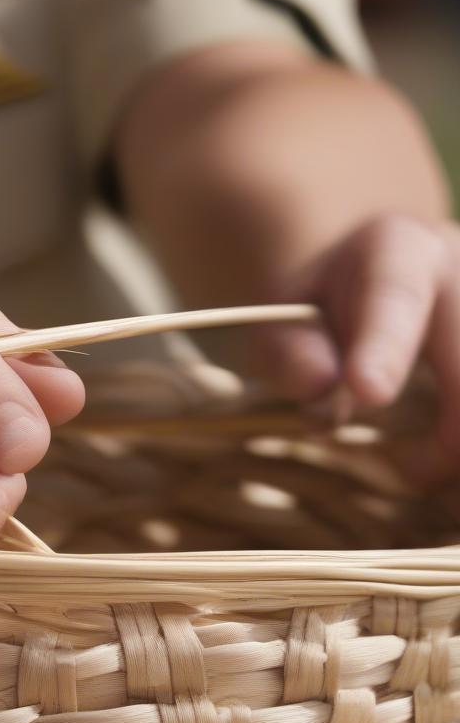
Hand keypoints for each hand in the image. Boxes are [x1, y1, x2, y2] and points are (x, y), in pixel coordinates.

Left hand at [259, 213, 459, 464]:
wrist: (373, 280)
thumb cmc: (322, 309)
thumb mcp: (280, 320)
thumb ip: (289, 352)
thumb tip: (321, 385)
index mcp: (396, 251)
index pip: (394, 300)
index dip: (384, 350)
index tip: (368, 393)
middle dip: (452, 430)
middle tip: (406, 471)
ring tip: (421, 468)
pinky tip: (447, 461)